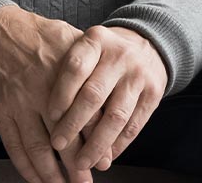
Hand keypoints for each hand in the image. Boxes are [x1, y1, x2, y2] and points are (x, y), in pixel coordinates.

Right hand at [0, 5, 110, 182]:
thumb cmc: (33, 33)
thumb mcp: (66, 36)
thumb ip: (89, 63)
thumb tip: (110, 94)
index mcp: (65, 73)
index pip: (88, 115)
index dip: (98, 142)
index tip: (106, 161)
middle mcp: (43, 90)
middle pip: (66, 137)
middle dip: (78, 165)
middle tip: (87, 182)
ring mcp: (19, 101)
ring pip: (38, 147)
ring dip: (52, 173)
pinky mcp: (0, 109)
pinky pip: (13, 144)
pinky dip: (25, 166)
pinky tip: (36, 179)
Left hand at [43, 24, 168, 172]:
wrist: (148, 45)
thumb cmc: (103, 52)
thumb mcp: (86, 47)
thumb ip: (68, 69)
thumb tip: (47, 111)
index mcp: (96, 40)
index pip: (75, 68)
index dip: (61, 93)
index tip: (50, 116)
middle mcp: (119, 56)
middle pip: (94, 95)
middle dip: (74, 124)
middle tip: (58, 144)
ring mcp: (139, 76)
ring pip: (116, 117)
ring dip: (97, 144)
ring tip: (82, 162)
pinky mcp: (155, 95)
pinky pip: (134, 126)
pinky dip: (118, 145)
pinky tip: (105, 156)